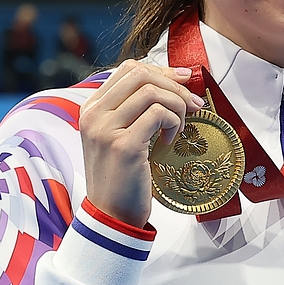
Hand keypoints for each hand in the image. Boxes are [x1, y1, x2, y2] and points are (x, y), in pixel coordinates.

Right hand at [79, 60, 202, 226]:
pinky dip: (172, 123)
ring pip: (152, 92)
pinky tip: (169, 141)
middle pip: (140, 74)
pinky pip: (158, 114)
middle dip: (173, 85)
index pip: (128, 69)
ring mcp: (105, 129)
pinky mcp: (123, 145)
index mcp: (91, 108)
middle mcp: (94, 115)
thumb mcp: (120, 135)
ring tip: (178, 128)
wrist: (111, 214)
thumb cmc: (122, 175)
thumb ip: (135, 109)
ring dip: (176, 106)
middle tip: (192, 104)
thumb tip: (174, 79)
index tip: (183, 80)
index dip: (161, 70)